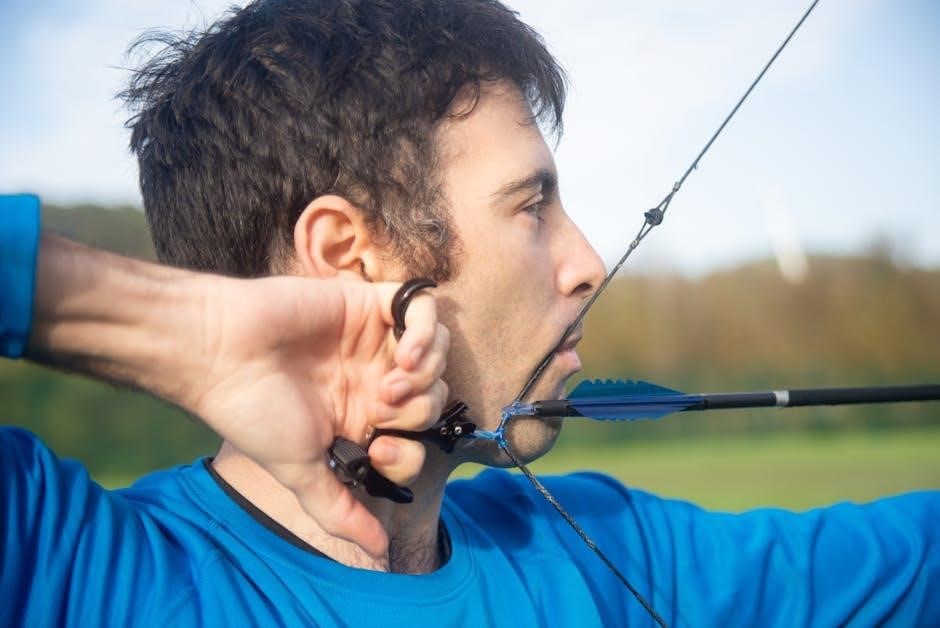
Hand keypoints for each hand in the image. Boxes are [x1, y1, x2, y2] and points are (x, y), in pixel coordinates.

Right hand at [179, 276, 448, 557]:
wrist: (222, 353)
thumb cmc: (255, 413)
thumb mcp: (301, 471)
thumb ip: (341, 510)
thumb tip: (379, 552)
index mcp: (360, 419)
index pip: (416, 440)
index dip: (410, 451)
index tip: (376, 450)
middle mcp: (372, 378)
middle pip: (434, 397)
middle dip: (417, 410)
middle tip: (377, 407)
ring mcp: (374, 340)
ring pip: (438, 354)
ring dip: (427, 374)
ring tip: (392, 379)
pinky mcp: (370, 303)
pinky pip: (424, 308)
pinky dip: (427, 333)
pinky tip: (406, 352)